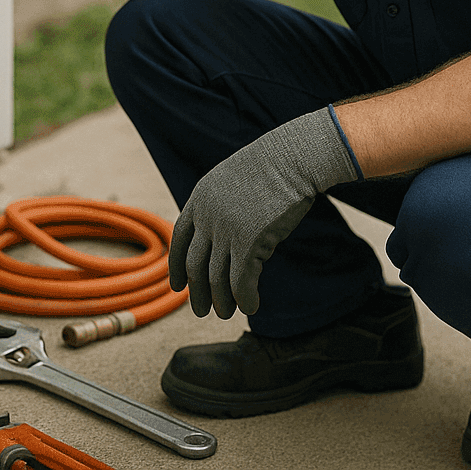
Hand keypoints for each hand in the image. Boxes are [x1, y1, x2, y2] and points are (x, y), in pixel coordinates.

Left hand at [170, 107, 360, 318]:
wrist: (294, 157)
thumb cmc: (272, 168)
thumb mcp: (232, 181)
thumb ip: (218, 207)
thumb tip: (218, 241)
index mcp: (199, 199)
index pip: (179, 240)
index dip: (177, 267)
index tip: (178, 287)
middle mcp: (207, 216)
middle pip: (195, 265)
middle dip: (197, 293)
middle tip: (202, 311)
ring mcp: (227, 230)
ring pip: (216, 279)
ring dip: (221, 301)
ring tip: (227, 314)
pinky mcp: (249, 242)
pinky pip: (242, 281)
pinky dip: (245, 299)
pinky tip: (252, 307)